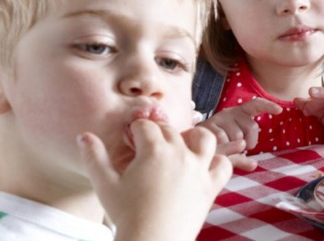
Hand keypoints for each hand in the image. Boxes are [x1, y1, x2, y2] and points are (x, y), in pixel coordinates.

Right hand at [78, 120, 230, 240]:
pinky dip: (217, 162)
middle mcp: (180, 154)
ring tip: (180, 148)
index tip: (130, 142)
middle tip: (146, 150)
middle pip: (171, 131)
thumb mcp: (105, 185)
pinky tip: (203, 167)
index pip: (145, 126)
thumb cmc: (126, 214)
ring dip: (193, 138)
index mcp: (154, 150)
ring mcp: (199, 169)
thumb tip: (84, 136)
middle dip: (157, 135)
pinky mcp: (211, 186)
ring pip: (204, 138)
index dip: (135, 131)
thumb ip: (94, 157)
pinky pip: (223, 165)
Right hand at [198, 98, 281, 170]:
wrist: (190, 146)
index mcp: (239, 113)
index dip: (268, 105)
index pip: (256, 104)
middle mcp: (229, 112)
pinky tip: (217, 148)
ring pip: (238, 136)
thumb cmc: (217, 149)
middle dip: (250, 142)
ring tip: (225, 147)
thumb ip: (242, 159)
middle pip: (251, 126)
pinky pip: (224, 140)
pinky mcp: (209, 125)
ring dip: (234, 147)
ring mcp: (218, 118)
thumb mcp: (233, 152)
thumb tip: (253, 165)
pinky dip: (224, 148)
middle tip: (242, 148)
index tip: (280, 110)